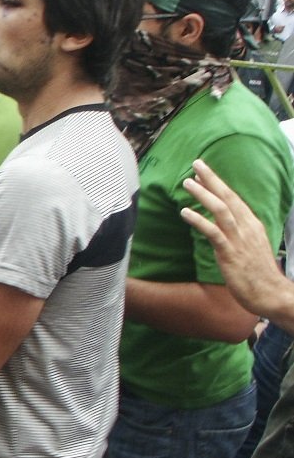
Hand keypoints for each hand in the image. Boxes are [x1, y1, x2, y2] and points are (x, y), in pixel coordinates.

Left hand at [180, 159, 290, 320]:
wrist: (270, 294)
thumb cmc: (257, 274)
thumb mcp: (248, 248)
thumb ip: (236, 234)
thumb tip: (219, 226)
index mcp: (251, 224)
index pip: (233, 198)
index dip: (217, 184)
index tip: (202, 173)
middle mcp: (247, 227)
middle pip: (228, 197)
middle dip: (211, 179)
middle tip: (195, 164)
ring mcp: (239, 239)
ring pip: (221, 210)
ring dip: (203, 194)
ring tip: (187, 183)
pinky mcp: (230, 253)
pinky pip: (213, 232)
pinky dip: (199, 220)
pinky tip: (185, 212)